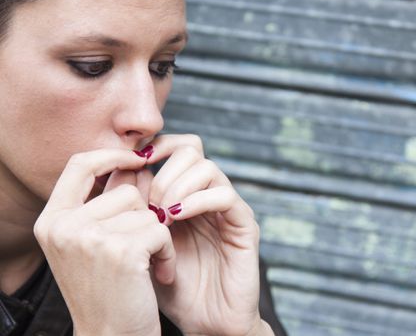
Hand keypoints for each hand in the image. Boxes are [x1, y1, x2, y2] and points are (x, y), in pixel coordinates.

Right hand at [34, 149, 175, 335]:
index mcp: (52, 220)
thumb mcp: (92, 244)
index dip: (111, 155)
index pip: (80, 164)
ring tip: (145, 266)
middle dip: (144, 217)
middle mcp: (64, 226)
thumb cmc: (106, 291)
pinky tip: (158, 275)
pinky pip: (161, 230)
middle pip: (125, 191)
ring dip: (157, 236)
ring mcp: (89, 237)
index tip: (138, 159)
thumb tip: (138, 162)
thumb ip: (106, 203)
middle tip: (141, 250)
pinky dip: (168, 252)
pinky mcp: (121, 250)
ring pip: (147, 211)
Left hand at [142, 134, 270, 335]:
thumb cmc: (172, 287)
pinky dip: (197, 201)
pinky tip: (177, 219)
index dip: (153, 148)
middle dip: (163, 171)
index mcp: (185, 194)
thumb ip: (135, 208)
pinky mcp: (243, 225)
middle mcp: (207, 196)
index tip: (130, 168)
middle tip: (149, 203)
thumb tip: (121, 171)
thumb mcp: (143, 244)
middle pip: (191, 148)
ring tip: (161, 215)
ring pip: (207, 167)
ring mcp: (227, 209)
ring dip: (177, 186)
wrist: (205, 323)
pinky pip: (224, 196)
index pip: (175, 149)